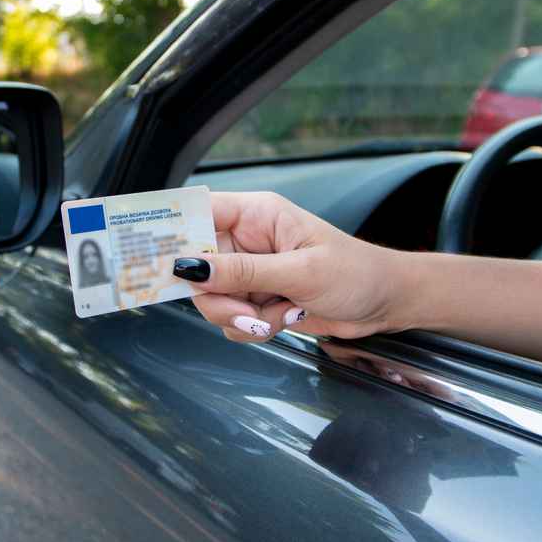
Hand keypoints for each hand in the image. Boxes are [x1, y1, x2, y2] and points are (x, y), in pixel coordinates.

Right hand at [175, 192, 406, 342]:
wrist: (387, 304)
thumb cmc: (356, 274)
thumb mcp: (300, 272)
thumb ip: (243, 271)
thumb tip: (190, 268)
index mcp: (256, 215)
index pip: (197, 213)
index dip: (172, 234)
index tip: (155, 260)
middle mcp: (246, 239)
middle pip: (196, 268)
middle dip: (217, 298)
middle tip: (247, 312)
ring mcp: (250, 271)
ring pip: (211, 300)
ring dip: (241, 317)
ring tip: (280, 315)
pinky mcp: (256, 298)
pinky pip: (231, 319)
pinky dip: (253, 328)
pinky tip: (285, 320)